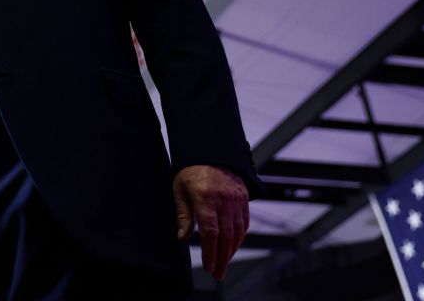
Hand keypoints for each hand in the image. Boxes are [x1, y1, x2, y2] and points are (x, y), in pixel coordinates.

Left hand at [173, 164, 248, 281]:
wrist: (212, 149)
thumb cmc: (191, 169)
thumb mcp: (179, 188)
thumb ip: (183, 214)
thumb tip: (182, 238)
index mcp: (206, 198)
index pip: (210, 231)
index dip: (210, 252)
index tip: (208, 266)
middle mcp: (224, 200)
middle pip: (226, 236)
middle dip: (222, 258)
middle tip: (217, 274)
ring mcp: (237, 199)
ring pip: (238, 232)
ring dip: (231, 251)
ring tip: (223, 264)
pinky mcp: (244, 198)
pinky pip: (244, 223)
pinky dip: (239, 238)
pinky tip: (232, 246)